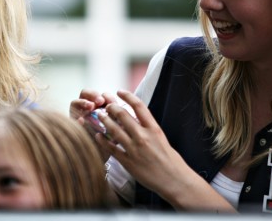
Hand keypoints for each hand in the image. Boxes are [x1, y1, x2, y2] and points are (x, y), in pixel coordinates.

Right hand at [70, 89, 112, 161]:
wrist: (98, 159)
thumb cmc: (109, 143)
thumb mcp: (116, 130)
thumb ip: (118, 120)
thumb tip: (125, 111)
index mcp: (98, 108)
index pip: (100, 96)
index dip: (106, 96)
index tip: (113, 102)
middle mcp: (86, 110)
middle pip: (85, 94)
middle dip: (93, 95)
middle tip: (100, 101)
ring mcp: (76, 116)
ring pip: (75, 102)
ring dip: (83, 102)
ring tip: (91, 106)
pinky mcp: (71, 126)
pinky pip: (71, 120)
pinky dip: (76, 119)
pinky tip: (81, 120)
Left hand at [97, 90, 234, 211]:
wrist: (174, 179)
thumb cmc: (170, 159)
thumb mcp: (161, 138)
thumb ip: (148, 127)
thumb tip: (136, 117)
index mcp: (154, 129)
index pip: (139, 106)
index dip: (127, 96)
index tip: (119, 91)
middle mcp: (143, 136)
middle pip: (122, 115)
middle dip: (111, 107)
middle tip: (105, 104)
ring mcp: (134, 149)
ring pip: (114, 130)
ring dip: (104, 121)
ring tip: (98, 116)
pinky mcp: (128, 162)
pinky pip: (111, 148)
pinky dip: (102, 141)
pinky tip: (97, 136)